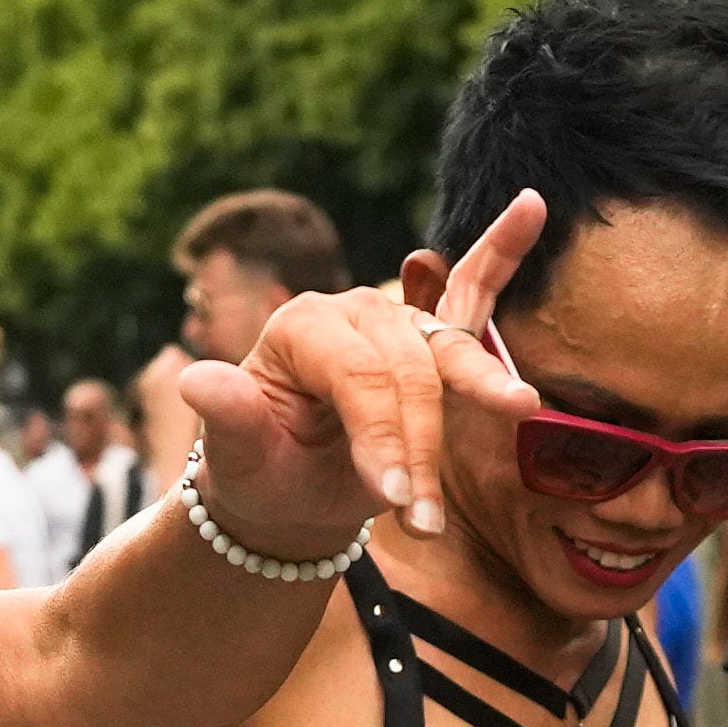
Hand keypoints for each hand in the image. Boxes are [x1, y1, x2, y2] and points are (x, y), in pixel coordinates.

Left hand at [182, 193, 543, 556]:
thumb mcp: (236, 459)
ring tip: (518, 409)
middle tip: (420, 520)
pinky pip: (469, 288)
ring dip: (482, 388)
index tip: (393, 500)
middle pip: (407, 370)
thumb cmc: (260, 474)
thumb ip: (229, 420)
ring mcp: (393, 319)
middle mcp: (349, 311)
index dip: (382, 438)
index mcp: (299, 328)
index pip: (357, 376)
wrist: (287, 494)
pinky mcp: (427, 338)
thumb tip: (197, 381)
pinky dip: (500, 251)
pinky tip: (530, 207)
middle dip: (421, 446)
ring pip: (447, 348)